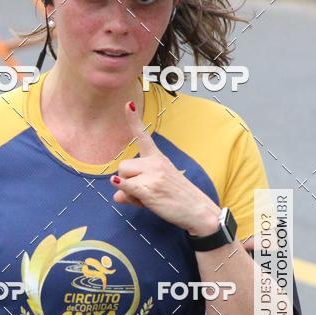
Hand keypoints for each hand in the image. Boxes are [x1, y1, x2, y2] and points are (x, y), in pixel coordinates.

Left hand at [110, 100, 220, 235]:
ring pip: (122, 178)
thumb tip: (116, 193)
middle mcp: (155, 163)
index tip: (128, 104)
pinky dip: (123, 189)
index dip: (133, 120)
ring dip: (128, 191)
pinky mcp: (150, 189)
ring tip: (147, 199)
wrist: (199, 211)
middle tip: (144, 193)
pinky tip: (123, 187)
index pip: (143, 136)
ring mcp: (153, 175)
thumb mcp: (157, 188)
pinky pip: (127, 186)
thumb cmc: (179, 199)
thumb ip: (133, 188)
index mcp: (158, 158)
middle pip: (123, 166)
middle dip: (127, 181)